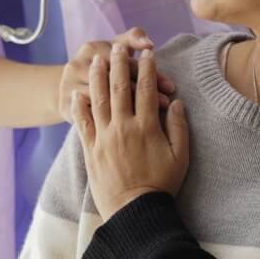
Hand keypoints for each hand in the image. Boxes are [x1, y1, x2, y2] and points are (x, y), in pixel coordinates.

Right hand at [57, 27, 174, 123]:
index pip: (125, 61)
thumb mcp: (114, 45)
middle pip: (115, 80)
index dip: (148, 73)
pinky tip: (129, 128)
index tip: (170, 86)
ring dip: (131, 108)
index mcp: (92, 48)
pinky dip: (110, 122)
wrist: (71, 82)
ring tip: (153, 116)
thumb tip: (149, 43)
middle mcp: (78, 65)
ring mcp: (69, 86)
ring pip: (105, 100)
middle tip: (166, 103)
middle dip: (143, 92)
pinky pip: (90, 117)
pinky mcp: (64, 106)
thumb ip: (133, 38)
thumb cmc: (103, 62)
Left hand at [74, 44, 189, 220]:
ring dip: (97, 78)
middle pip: (120, 88)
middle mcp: (123, 128)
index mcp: (147, 127)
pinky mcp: (91, 150)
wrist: (135, 211)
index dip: (147, 69)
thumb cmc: (161, 185)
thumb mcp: (180, 157)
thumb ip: (179, 127)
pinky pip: (83, 124)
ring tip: (96, 60)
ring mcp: (104, 138)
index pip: (146, 90)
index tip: (147, 54)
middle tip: (117, 47)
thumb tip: (178, 103)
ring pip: (99, 100)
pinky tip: (79, 93)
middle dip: (119, 64)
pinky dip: (80, 107)